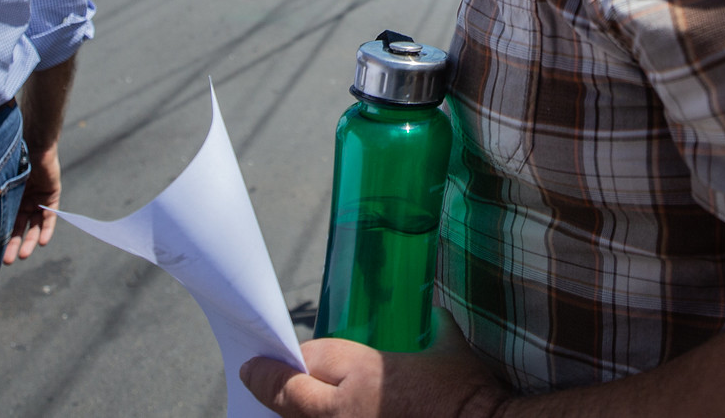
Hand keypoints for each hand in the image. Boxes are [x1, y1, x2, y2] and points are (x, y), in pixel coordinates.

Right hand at [3, 142, 60, 264]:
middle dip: (13, 245)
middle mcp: (22, 200)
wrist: (32, 141)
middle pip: (19, 228)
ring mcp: (37, 198)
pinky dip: (46, 229)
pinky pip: (50, 216)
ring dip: (30, 241)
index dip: (0, 239)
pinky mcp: (51, 195)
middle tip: (7, 261)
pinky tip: (42, 242)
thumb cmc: (9, 157)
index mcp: (7, 198)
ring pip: (34, 225)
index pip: (4, 223)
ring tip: (24, 256)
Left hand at [239, 311, 508, 417]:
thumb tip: (439, 316)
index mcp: (365, 371)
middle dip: (269, 382)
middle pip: (286, 395)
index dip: (290, 358)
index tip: (275, 356)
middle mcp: (345, 408)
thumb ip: (438, 331)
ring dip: (292, 410)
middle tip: (254, 374)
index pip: (308, 359)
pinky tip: (312, 414)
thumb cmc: (470, 395)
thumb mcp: (452, 353)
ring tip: (284, 402)